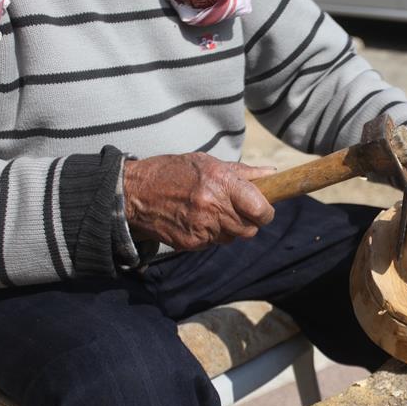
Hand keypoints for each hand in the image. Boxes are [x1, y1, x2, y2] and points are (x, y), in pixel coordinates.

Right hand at [123, 153, 275, 250]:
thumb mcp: (208, 162)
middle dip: (248, 222)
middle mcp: (213, 206)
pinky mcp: (191, 242)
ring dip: (228, 229)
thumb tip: (272, 174)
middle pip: (250, 229)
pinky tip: (196, 220)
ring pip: (233, 237)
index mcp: (221, 182)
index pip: (261, 209)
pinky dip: (210, 235)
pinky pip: (213, 243)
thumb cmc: (174, 172)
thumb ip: (243, 172)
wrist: (134, 191)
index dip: (266, 213)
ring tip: (210, 212)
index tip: (263, 210)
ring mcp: (202, 226)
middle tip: (236, 212)